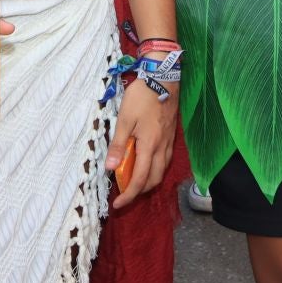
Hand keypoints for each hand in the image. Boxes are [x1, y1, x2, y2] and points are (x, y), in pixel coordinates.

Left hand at [108, 77, 177, 209]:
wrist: (164, 78)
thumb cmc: (142, 96)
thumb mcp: (124, 119)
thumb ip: (118, 145)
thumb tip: (110, 168)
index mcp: (149, 146)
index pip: (140, 179)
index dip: (129, 195)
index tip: (117, 204)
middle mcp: (162, 148)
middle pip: (154, 180)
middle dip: (139, 191)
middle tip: (124, 192)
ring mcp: (169, 142)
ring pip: (162, 171)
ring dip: (148, 181)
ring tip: (133, 178)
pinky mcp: (171, 135)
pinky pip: (165, 160)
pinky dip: (155, 168)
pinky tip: (145, 161)